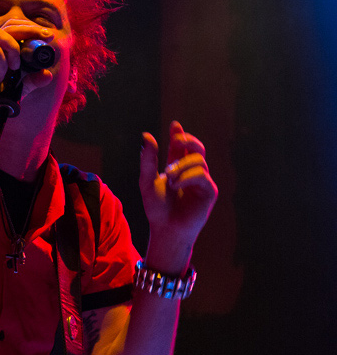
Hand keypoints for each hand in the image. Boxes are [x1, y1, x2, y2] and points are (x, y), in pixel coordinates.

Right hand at [0, 18, 54, 125]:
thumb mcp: (19, 89)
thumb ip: (32, 80)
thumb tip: (48, 75)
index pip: (12, 27)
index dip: (30, 27)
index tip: (48, 36)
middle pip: (6, 25)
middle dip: (28, 29)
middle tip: (45, 38)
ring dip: (13, 47)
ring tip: (16, 66)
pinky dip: (2, 64)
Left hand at [139, 121, 217, 260]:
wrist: (166, 229)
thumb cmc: (157, 208)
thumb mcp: (147, 181)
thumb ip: (148, 160)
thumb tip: (146, 135)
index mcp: (177, 167)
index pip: (181, 146)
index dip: (179, 134)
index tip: (174, 125)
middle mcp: (192, 172)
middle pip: (196, 147)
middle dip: (187, 140)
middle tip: (175, 140)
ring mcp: (202, 181)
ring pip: (198, 160)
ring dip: (181, 165)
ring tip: (168, 176)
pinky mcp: (209, 191)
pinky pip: (202, 175)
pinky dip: (187, 176)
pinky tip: (175, 184)